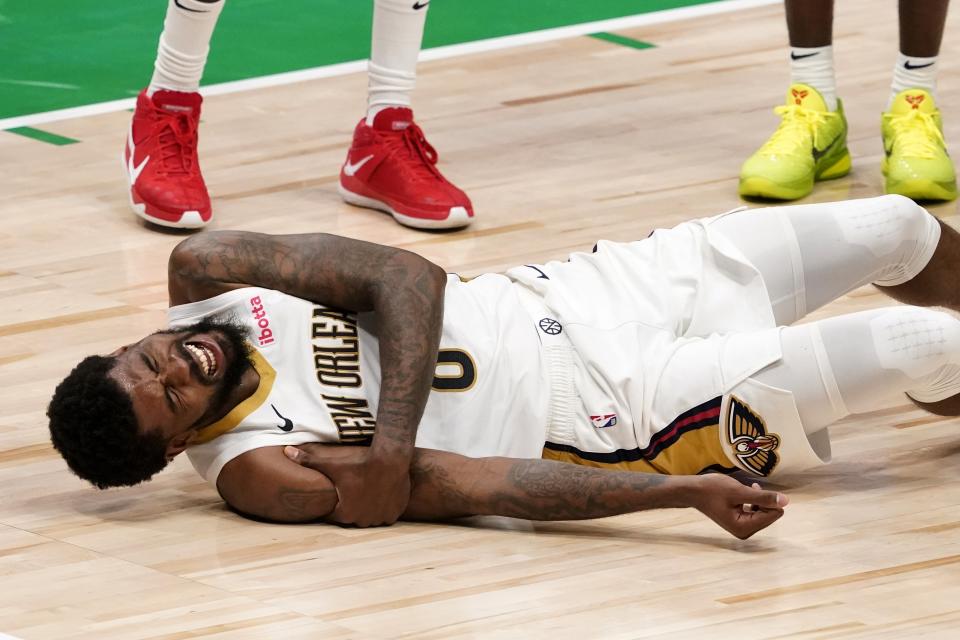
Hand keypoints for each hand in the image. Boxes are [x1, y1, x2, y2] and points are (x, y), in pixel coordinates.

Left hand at [284, 445, 411, 526]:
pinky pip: (385, 514)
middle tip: (353, 488)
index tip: (339, 491)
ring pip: (370, 516)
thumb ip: (307, 460)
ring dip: (368, 508)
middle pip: (352, 516)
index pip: (333, 514)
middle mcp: (362, 521)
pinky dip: (383, 507)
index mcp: (344, 514)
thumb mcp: (331, 463)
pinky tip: (380, 493)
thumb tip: (286, 451)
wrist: (391, 460)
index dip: (335, 503)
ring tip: (367, 490)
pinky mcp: (394, 513)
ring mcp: (380, 518)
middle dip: (351, 506)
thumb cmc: (359, 463)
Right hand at [690, 474, 787, 539]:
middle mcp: (744, 532)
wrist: (693, 491)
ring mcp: (742, 529)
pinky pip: (756, 513)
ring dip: (758, 500)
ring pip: (764, 513)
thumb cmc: (712, 490)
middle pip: (769, 515)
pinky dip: (753, 503)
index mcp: (744, 528)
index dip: (768, 499)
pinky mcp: (739, 523)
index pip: (773, 514)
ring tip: (745, 491)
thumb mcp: (739, 491)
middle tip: (748, 489)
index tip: (754, 488)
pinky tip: (744, 495)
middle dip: (762, 500)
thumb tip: (785, 502)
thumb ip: (762, 497)